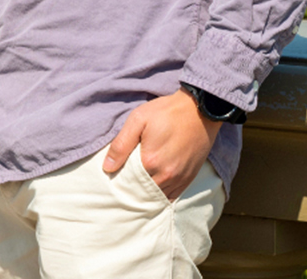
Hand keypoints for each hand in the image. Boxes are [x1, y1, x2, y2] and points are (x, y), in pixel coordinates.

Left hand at [102, 90, 219, 199]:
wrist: (199, 110)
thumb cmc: (166, 112)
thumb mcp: (138, 120)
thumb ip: (121, 145)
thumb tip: (107, 167)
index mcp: (151, 161)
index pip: (129, 183)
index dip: (120, 181)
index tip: (114, 176)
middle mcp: (167, 175)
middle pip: (143, 193)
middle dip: (133, 189)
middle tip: (124, 180)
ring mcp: (180, 179)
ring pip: (158, 196)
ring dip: (147, 193)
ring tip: (137, 184)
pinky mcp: (189, 178)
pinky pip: (172, 196)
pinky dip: (161, 195)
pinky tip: (153, 187)